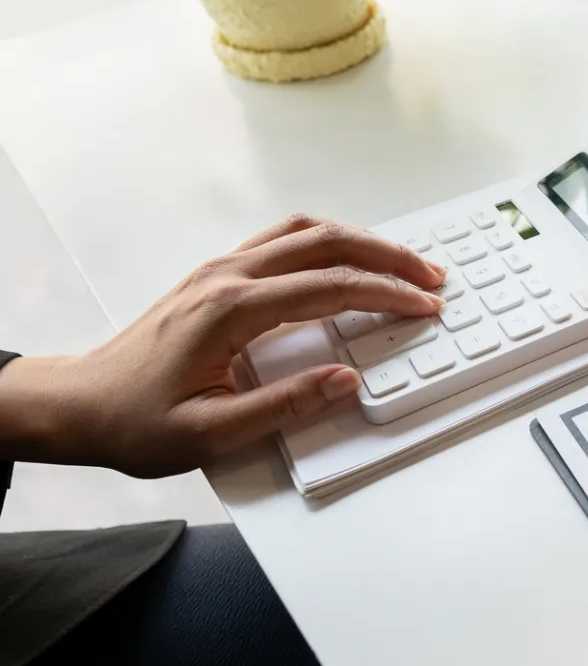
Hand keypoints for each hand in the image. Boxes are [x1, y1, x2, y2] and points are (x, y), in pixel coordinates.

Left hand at [0, 215, 446, 477]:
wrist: (79, 405)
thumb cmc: (135, 421)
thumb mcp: (210, 433)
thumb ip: (284, 406)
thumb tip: (346, 381)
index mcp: (231, 310)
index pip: (331, 288)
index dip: (387, 295)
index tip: (425, 306)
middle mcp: (227, 277)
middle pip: (327, 243)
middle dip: (388, 256)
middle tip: (431, 275)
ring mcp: (220, 270)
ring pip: (306, 232)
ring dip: (361, 240)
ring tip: (401, 262)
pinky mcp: (217, 276)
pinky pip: (283, 239)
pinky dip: (328, 241)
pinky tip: (347, 258)